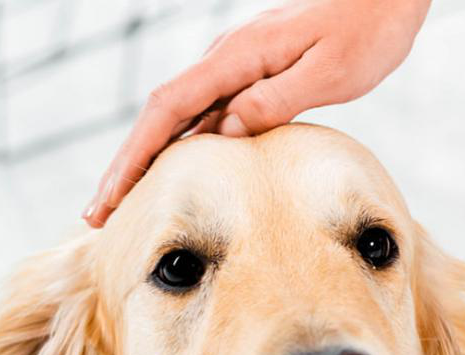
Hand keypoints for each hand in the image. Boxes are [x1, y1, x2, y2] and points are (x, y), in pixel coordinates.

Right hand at [82, 0, 430, 227]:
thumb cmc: (368, 27)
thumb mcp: (331, 69)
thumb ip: (277, 99)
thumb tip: (228, 130)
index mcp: (238, 57)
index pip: (169, 109)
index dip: (134, 156)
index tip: (110, 196)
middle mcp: (226, 59)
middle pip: (159, 118)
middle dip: (124, 168)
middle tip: (96, 216)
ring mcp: (236, 68)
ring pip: (178, 121)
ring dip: (146, 163)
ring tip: (122, 208)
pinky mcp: (251, 76)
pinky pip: (204, 118)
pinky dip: (180, 151)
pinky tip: (173, 179)